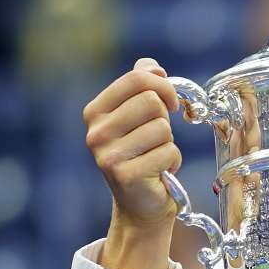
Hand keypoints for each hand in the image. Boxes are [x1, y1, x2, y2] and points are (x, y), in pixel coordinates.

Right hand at [82, 58, 181, 268]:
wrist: (140, 203)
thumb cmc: (142, 155)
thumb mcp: (138, 117)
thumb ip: (142, 86)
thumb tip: (152, 65)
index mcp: (95, 112)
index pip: (137, 78)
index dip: (163, 85)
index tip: (170, 102)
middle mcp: (96, 132)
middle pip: (152, 101)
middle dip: (165, 119)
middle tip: (159, 137)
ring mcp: (108, 155)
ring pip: (162, 128)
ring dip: (169, 143)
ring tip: (155, 156)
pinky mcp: (126, 175)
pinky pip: (168, 153)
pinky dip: (172, 162)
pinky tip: (158, 173)